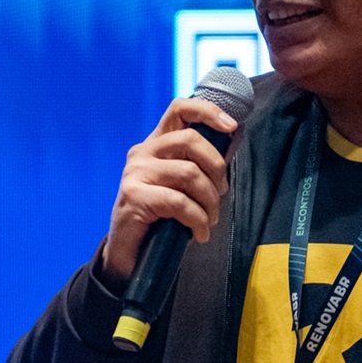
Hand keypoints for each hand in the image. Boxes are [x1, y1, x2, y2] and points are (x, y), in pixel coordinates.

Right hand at [99, 98, 236, 285]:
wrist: (129, 254)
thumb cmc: (161, 218)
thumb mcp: (180, 185)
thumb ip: (198, 164)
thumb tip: (231, 144)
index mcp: (156, 144)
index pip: (179, 109)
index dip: (208, 111)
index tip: (232, 126)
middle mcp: (143, 152)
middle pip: (190, 139)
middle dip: (216, 167)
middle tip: (220, 194)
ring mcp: (135, 173)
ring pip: (189, 173)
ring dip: (209, 201)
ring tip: (209, 221)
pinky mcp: (134, 196)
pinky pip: (179, 202)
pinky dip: (197, 220)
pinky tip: (199, 234)